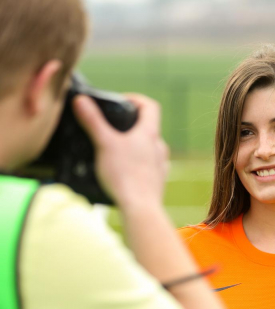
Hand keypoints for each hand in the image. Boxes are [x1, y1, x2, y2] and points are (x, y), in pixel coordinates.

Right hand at [72, 92, 169, 209]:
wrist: (140, 209)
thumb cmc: (125, 176)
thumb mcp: (104, 144)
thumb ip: (92, 121)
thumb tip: (81, 101)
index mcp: (149, 133)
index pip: (150, 106)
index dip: (136, 99)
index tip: (121, 102)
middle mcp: (159, 148)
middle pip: (149, 128)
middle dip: (131, 125)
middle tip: (114, 129)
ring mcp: (160, 166)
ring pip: (150, 149)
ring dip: (136, 146)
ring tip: (117, 152)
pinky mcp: (157, 183)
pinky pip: (150, 168)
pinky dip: (139, 166)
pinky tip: (125, 172)